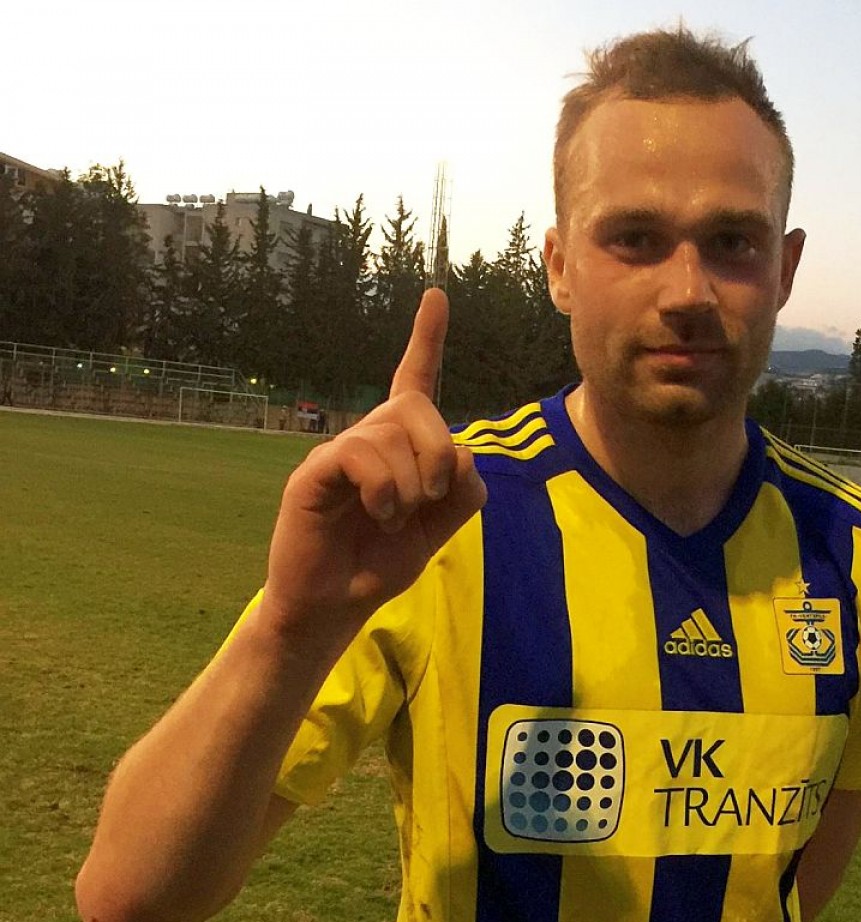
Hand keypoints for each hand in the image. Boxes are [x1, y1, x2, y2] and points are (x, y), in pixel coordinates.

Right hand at [258, 288, 486, 659]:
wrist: (334, 604)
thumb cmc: (381, 559)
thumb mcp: (440, 527)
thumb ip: (464, 490)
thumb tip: (460, 452)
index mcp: (399, 445)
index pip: (415, 379)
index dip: (426, 339)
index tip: (436, 295)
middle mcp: (368, 438)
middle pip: (417, 406)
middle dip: (438, 451)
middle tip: (429, 497)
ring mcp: (338, 452)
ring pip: (391, 432)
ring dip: (410, 484)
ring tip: (394, 516)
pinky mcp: (314, 473)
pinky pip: (359, 454)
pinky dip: (383, 488)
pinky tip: (378, 513)